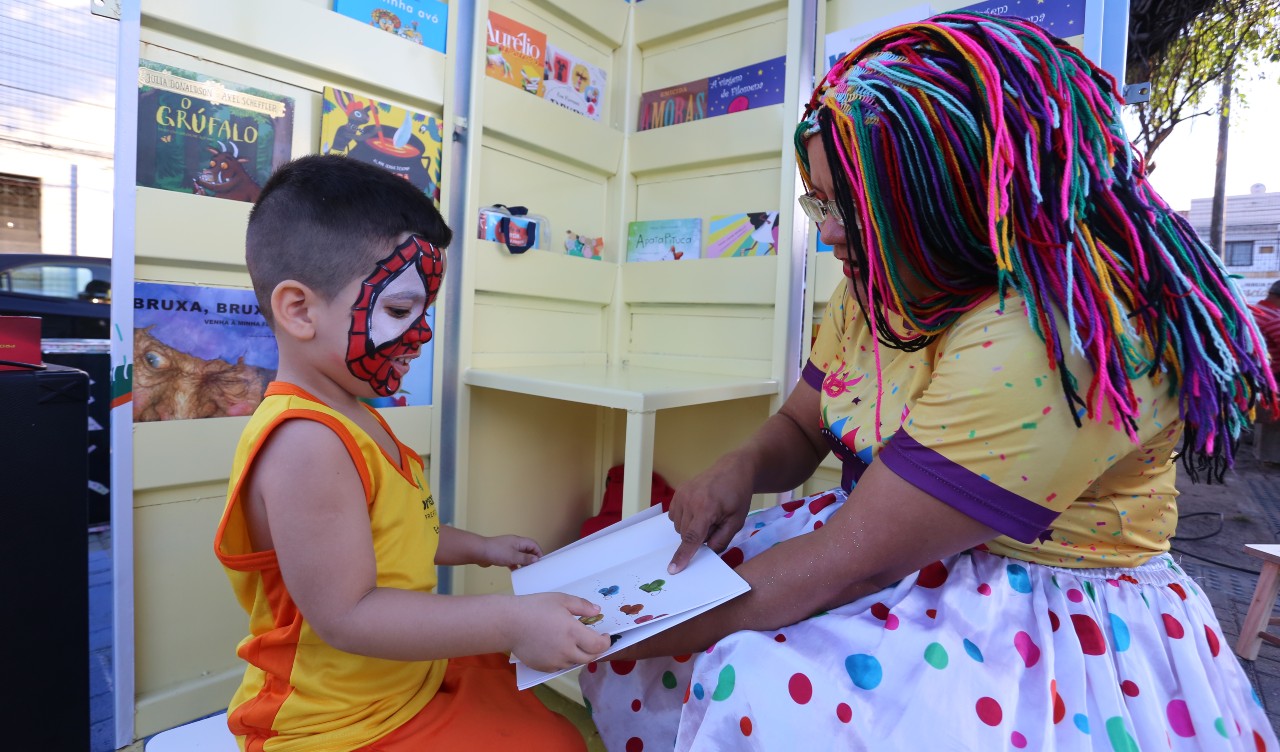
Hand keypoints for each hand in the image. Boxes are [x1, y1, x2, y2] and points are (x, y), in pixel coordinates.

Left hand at [480, 535, 541, 569]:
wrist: (479, 552)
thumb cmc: (495, 551)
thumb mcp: (513, 557)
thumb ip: (525, 559)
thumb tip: (535, 559)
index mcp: (518, 541)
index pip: (533, 544)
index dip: (538, 552)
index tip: (541, 561)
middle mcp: (514, 544)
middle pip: (527, 550)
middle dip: (531, 558)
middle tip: (534, 567)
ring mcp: (508, 549)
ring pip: (519, 556)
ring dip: (523, 562)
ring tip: (526, 571)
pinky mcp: (502, 555)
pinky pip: (512, 560)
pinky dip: (515, 565)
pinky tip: (516, 571)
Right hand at [508, 593, 612, 671]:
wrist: (509, 623)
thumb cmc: (535, 607)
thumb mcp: (561, 600)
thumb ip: (582, 606)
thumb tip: (597, 612)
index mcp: (573, 632)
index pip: (599, 645)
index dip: (606, 642)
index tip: (605, 635)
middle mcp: (567, 650)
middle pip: (590, 657)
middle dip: (595, 650)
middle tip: (592, 640)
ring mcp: (555, 661)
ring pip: (575, 662)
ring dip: (579, 654)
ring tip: (573, 642)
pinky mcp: (544, 667)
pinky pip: (560, 666)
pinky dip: (564, 659)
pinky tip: (558, 647)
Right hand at [667, 454, 753, 574]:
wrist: (733, 470)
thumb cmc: (738, 496)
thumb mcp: (736, 521)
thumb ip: (721, 540)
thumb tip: (706, 553)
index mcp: (706, 508)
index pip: (691, 538)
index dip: (683, 555)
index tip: (673, 569)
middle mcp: (689, 500)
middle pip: (685, 534)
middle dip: (697, 537)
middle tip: (715, 524)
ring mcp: (681, 495)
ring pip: (678, 526)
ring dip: (690, 528)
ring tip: (707, 515)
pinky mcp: (678, 492)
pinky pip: (674, 516)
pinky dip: (684, 519)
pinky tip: (698, 511)